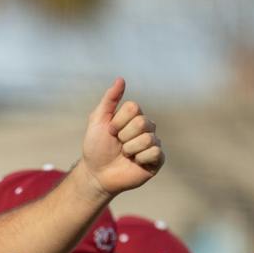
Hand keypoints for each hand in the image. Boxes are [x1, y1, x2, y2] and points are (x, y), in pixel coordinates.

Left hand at [76, 79, 163, 195]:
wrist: (96, 173)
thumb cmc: (96, 147)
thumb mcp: (98, 120)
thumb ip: (109, 99)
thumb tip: (121, 79)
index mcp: (134, 116)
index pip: (133, 108)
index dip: (118, 122)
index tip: (110, 131)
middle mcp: (146, 127)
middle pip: (142, 122)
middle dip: (123, 136)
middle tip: (117, 145)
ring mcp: (153, 143)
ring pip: (148, 138)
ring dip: (130, 149)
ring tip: (124, 155)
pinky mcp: (157, 160)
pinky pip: (155, 152)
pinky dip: (140, 158)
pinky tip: (134, 162)